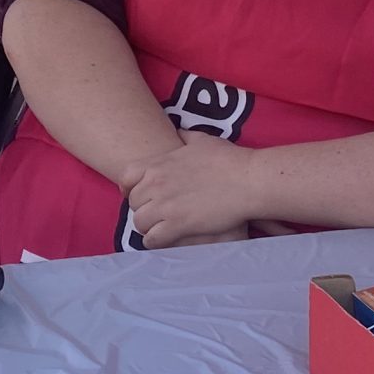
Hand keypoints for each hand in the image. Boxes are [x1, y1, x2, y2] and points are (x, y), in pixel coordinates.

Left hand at [120, 137, 265, 248]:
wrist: (247, 180)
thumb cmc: (228, 159)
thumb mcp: (202, 140)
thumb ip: (185, 136)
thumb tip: (178, 132)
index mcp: (159, 163)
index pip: (126, 176)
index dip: (128, 188)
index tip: (138, 195)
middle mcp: (156, 183)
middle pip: (133, 202)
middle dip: (143, 208)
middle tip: (158, 214)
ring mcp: (165, 204)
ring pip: (139, 222)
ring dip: (149, 226)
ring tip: (162, 228)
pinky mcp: (177, 224)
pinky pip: (152, 239)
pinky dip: (156, 241)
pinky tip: (167, 239)